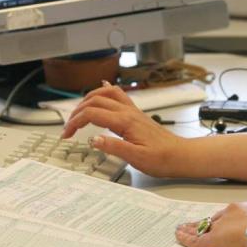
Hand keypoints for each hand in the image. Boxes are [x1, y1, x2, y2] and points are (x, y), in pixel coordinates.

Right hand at [61, 83, 189, 176]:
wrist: (180, 155)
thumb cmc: (162, 158)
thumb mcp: (137, 158)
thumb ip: (114, 148)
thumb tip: (94, 140)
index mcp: (125, 122)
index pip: (92, 114)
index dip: (75, 122)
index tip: (67, 134)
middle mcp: (128, 112)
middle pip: (95, 101)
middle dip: (77, 112)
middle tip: (68, 127)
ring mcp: (132, 111)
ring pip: (106, 93)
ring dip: (89, 98)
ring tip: (78, 111)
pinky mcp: (135, 114)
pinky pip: (119, 95)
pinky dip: (106, 90)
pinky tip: (102, 87)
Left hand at [176, 201, 246, 246]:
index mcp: (243, 209)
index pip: (227, 215)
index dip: (220, 221)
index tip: (215, 223)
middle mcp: (230, 214)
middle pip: (213, 219)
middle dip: (203, 223)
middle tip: (191, 225)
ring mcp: (221, 227)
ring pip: (202, 227)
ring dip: (190, 229)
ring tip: (181, 230)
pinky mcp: (214, 239)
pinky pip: (197, 240)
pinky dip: (187, 239)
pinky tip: (179, 238)